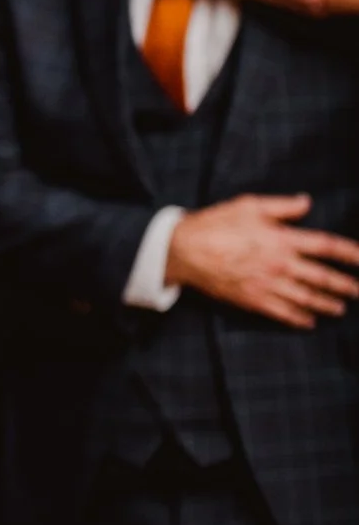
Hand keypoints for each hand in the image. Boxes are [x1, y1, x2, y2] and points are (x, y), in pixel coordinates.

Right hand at [167, 193, 358, 327]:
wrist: (183, 250)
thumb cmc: (215, 223)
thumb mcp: (248, 205)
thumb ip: (281, 205)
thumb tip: (307, 202)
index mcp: (282, 239)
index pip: (327, 247)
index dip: (351, 253)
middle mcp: (281, 265)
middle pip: (323, 278)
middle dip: (346, 286)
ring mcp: (268, 285)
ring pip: (307, 299)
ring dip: (328, 305)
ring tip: (342, 309)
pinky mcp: (253, 300)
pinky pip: (283, 313)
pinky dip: (299, 319)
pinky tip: (310, 322)